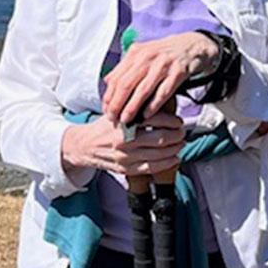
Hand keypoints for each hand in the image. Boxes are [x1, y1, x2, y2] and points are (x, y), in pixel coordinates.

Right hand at [61, 110, 184, 176]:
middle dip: (177, 135)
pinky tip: (175, 158)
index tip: (178, 121)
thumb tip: (160, 100)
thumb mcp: (117, 112)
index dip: (172, 121)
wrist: (84, 145)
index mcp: (124, 122)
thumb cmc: (104, 127)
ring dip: (175, 149)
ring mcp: (125, 156)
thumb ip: (135, 108)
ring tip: (181, 143)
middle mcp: (124, 140)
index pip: (155, 119)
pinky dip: (166, 163)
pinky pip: (151, 168)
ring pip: (158, 154)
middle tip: (182, 132)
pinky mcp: (125, 168)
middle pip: (160, 138)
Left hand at [102, 31, 218, 125]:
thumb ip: (125, 67)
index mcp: (136, 53)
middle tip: (112, 118)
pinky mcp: (178, 72)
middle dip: (117, 103)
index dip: (109, 95)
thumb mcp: (143, 54)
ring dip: (132, 107)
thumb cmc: (164, 54)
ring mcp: (163, 64)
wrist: (192, 46)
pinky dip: (154, 105)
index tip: (106, 109)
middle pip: (126, 84)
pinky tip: (146, 115)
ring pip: (143, 89)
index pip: (116, 77)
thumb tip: (107, 81)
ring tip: (126, 120)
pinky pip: (163, 92)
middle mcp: (148, 57)